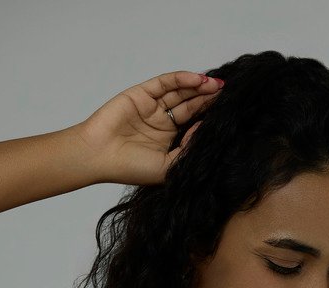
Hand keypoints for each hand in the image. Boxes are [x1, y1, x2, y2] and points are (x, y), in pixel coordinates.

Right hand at [71, 69, 223, 185]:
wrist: (99, 156)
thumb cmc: (130, 167)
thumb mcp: (168, 167)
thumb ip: (187, 150)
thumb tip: (204, 130)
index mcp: (168, 142)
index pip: (193, 125)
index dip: (209, 119)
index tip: (229, 116)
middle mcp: (161, 123)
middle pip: (190, 106)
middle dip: (208, 99)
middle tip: (229, 94)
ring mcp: (152, 107)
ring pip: (180, 92)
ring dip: (199, 88)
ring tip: (218, 86)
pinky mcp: (142, 94)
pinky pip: (166, 83)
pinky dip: (182, 79)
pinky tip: (199, 80)